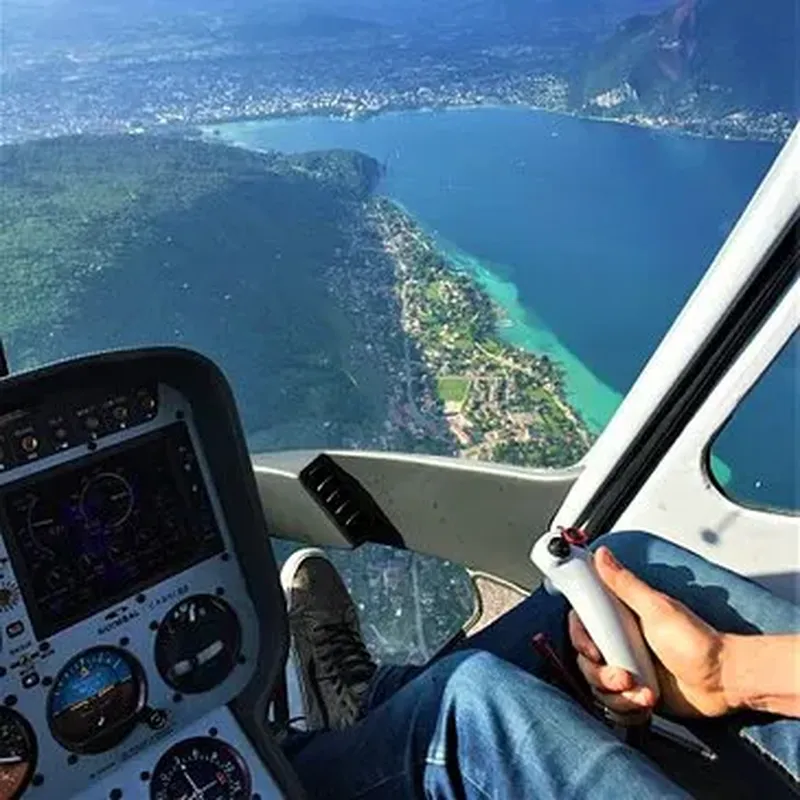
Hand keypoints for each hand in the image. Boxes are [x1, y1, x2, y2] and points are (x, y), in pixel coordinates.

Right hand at [568, 546, 732, 718]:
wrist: (724, 681)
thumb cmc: (697, 643)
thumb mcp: (657, 609)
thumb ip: (625, 583)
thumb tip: (602, 554)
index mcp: (619, 620)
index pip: (582, 626)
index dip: (581, 639)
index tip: (593, 649)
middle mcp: (619, 644)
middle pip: (586, 660)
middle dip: (601, 675)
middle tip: (624, 676)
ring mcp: (627, 669)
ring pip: (598, 686)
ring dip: (617, 695)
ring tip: (642, 692)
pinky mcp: (636, 693)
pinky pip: (615, 706)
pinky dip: (627, 709)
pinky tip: (646, 702)